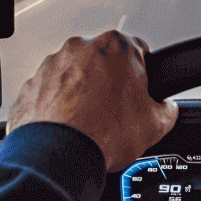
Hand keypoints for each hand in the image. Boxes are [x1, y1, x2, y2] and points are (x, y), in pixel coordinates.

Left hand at [6, 30, 177, 172]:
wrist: (59, 153)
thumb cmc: (103, 133)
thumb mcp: (155, 124)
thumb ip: (166, 108)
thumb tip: (166, 108)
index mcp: (115, 47)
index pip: (138, 49)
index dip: (142, 71)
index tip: (140, 87)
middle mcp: (81, 47)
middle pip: (103, 60)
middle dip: (110, 80)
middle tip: (116, 109)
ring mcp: (53, 62)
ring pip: (75, 72)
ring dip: (82, 90)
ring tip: (90, 120)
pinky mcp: (34, 80)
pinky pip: (51, 88)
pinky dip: (59, 101)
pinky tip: (68, 122)